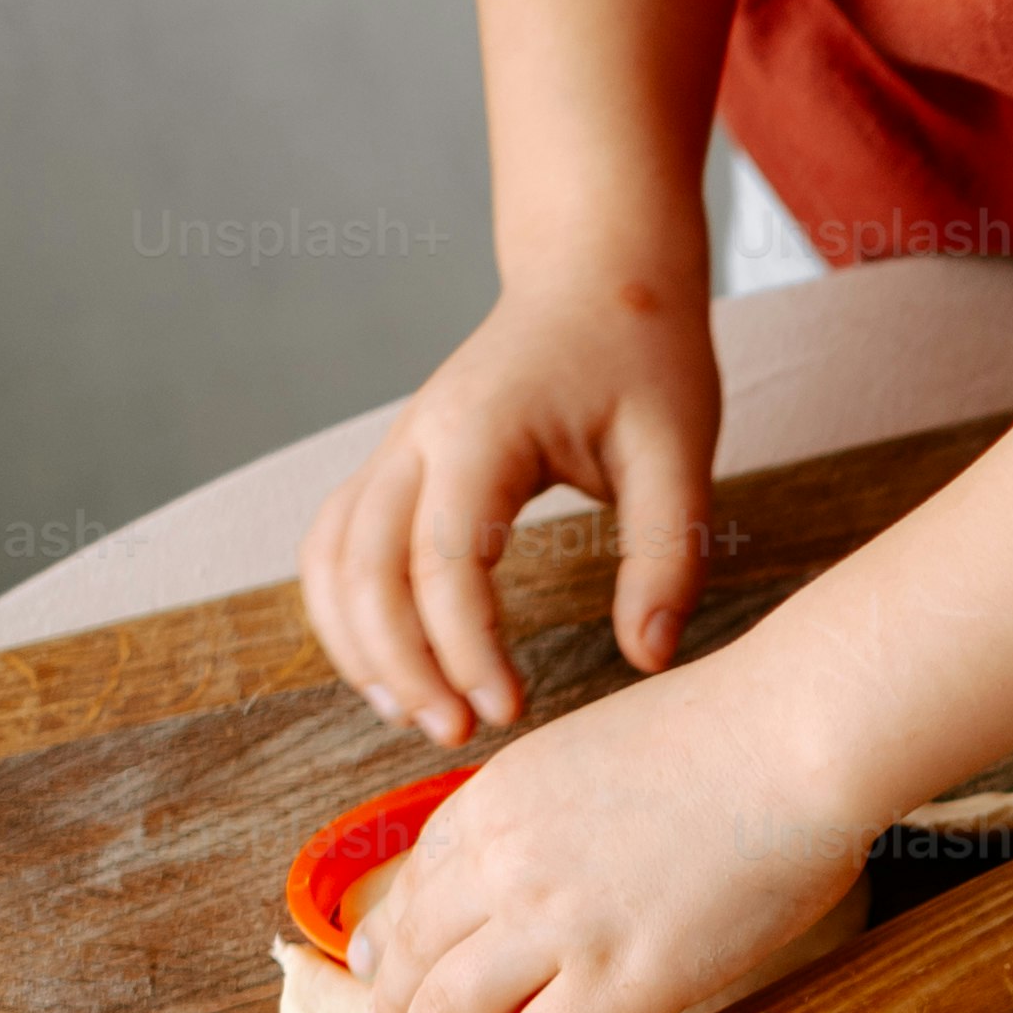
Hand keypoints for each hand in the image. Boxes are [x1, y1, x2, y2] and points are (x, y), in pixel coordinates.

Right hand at [302, 270, 724, 744]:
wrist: (597, 278)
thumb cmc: (645, 358)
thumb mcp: (681, 452)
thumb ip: (667, 555)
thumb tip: (647, 657)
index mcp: (482, 431)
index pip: (445, 560)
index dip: (465, 648)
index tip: (510, 711)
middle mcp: (418, 438)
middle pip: (364, 567)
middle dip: (401, 663)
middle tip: (460, 734)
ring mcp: (396, 449)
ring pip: (331, 558)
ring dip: (358, 645)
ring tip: (418, 715)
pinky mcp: (398, 465)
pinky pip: (337, 545)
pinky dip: (347, 612)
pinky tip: (395, 669)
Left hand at [344, 640, 892, 1012]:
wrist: (795, 739)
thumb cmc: (727, 734)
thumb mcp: (590, 750)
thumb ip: (545, 806)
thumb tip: (537, 850)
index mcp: (495, 800)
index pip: (413, 887)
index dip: (389, 940)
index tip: (380, 971)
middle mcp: (503, 863)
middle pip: (412, 958)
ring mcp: (556, 924)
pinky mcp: (619, 981)